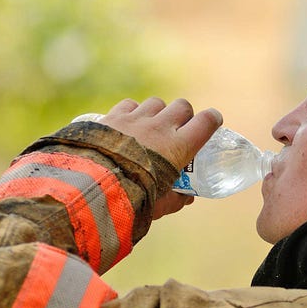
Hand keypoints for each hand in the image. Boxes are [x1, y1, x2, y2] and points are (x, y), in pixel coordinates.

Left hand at [99, 97, 222, 218]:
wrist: (93, 187)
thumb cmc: (132, 199)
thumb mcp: (160, 205)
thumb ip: (175, 200)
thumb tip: (185, 198)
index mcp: (179, 147)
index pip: (206, 122)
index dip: (212, 119)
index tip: (213, 122)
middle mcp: (160, 127)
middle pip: (182, 106)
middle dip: (184, 115)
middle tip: (178, 129)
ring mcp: (136, 120)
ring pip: (156, 102)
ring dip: (158, 112)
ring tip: (151, 127)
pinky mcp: (114, 117)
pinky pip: (130, 104)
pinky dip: (133, 112)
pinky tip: (128, 124)